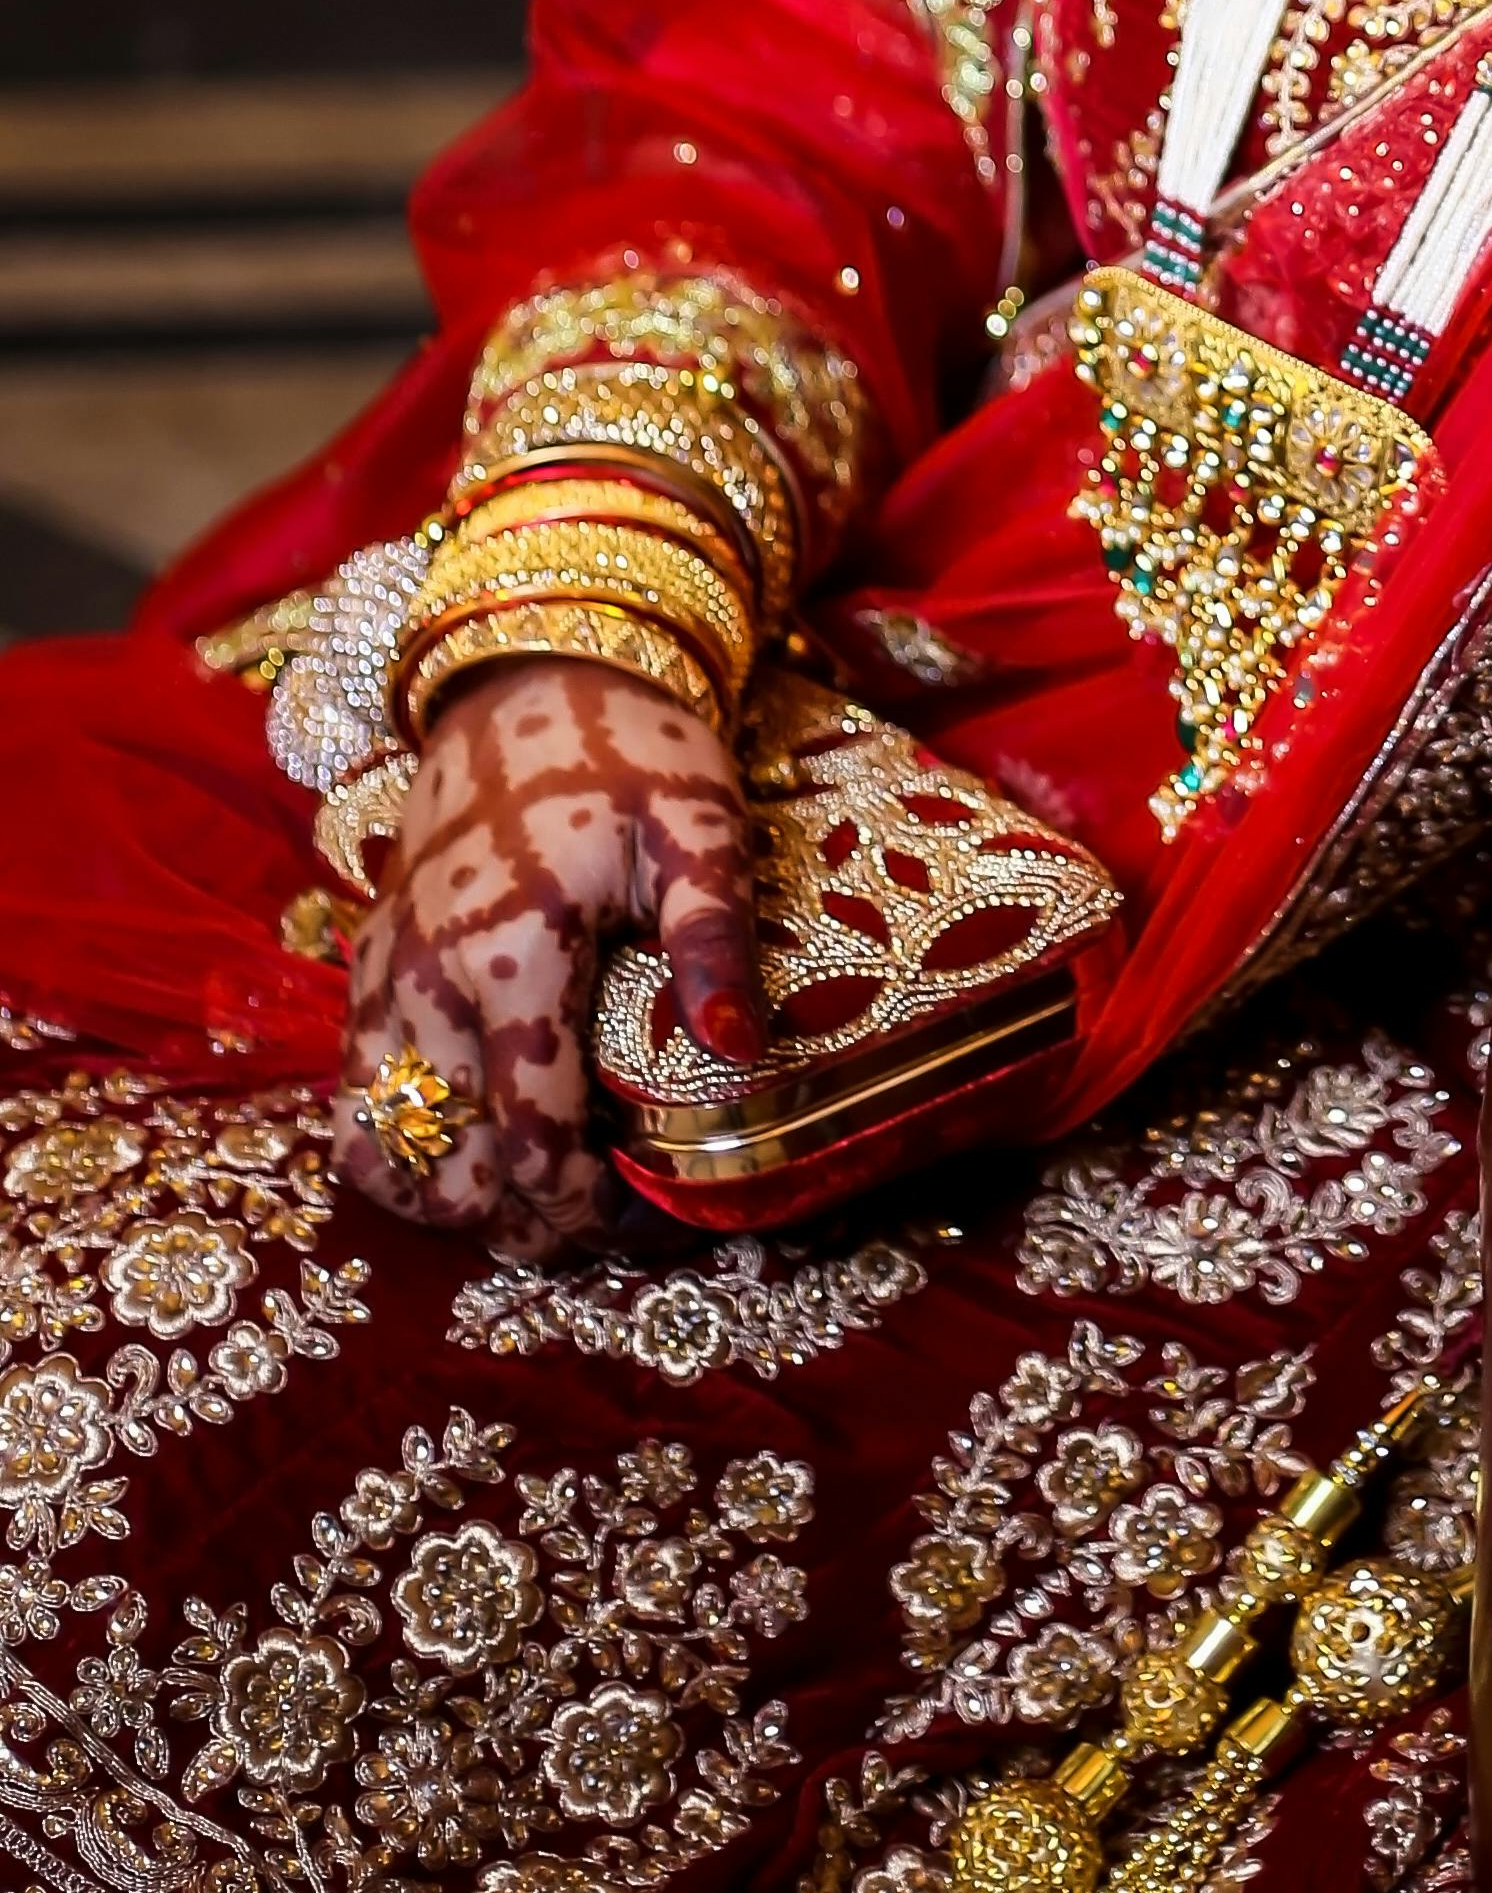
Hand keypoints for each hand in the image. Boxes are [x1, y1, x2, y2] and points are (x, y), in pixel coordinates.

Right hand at [332, 661, 760, 1252]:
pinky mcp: (366, 964)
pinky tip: (465, 1141)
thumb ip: (713, 938)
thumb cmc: (630, 748)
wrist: (529, 673)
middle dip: (515, 1217)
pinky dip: (399, 1142)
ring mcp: (382, 974)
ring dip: (445, 1191)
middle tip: (589, 1218)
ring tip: (525, 1195)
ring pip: (379, 1146)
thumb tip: (738, 1052)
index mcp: (512, 950)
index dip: (576, 1201)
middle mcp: (425, 976)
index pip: (526, 1129)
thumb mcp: (697, 826)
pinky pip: (352, 1094)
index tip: (635, 1219)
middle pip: (445, 1164)